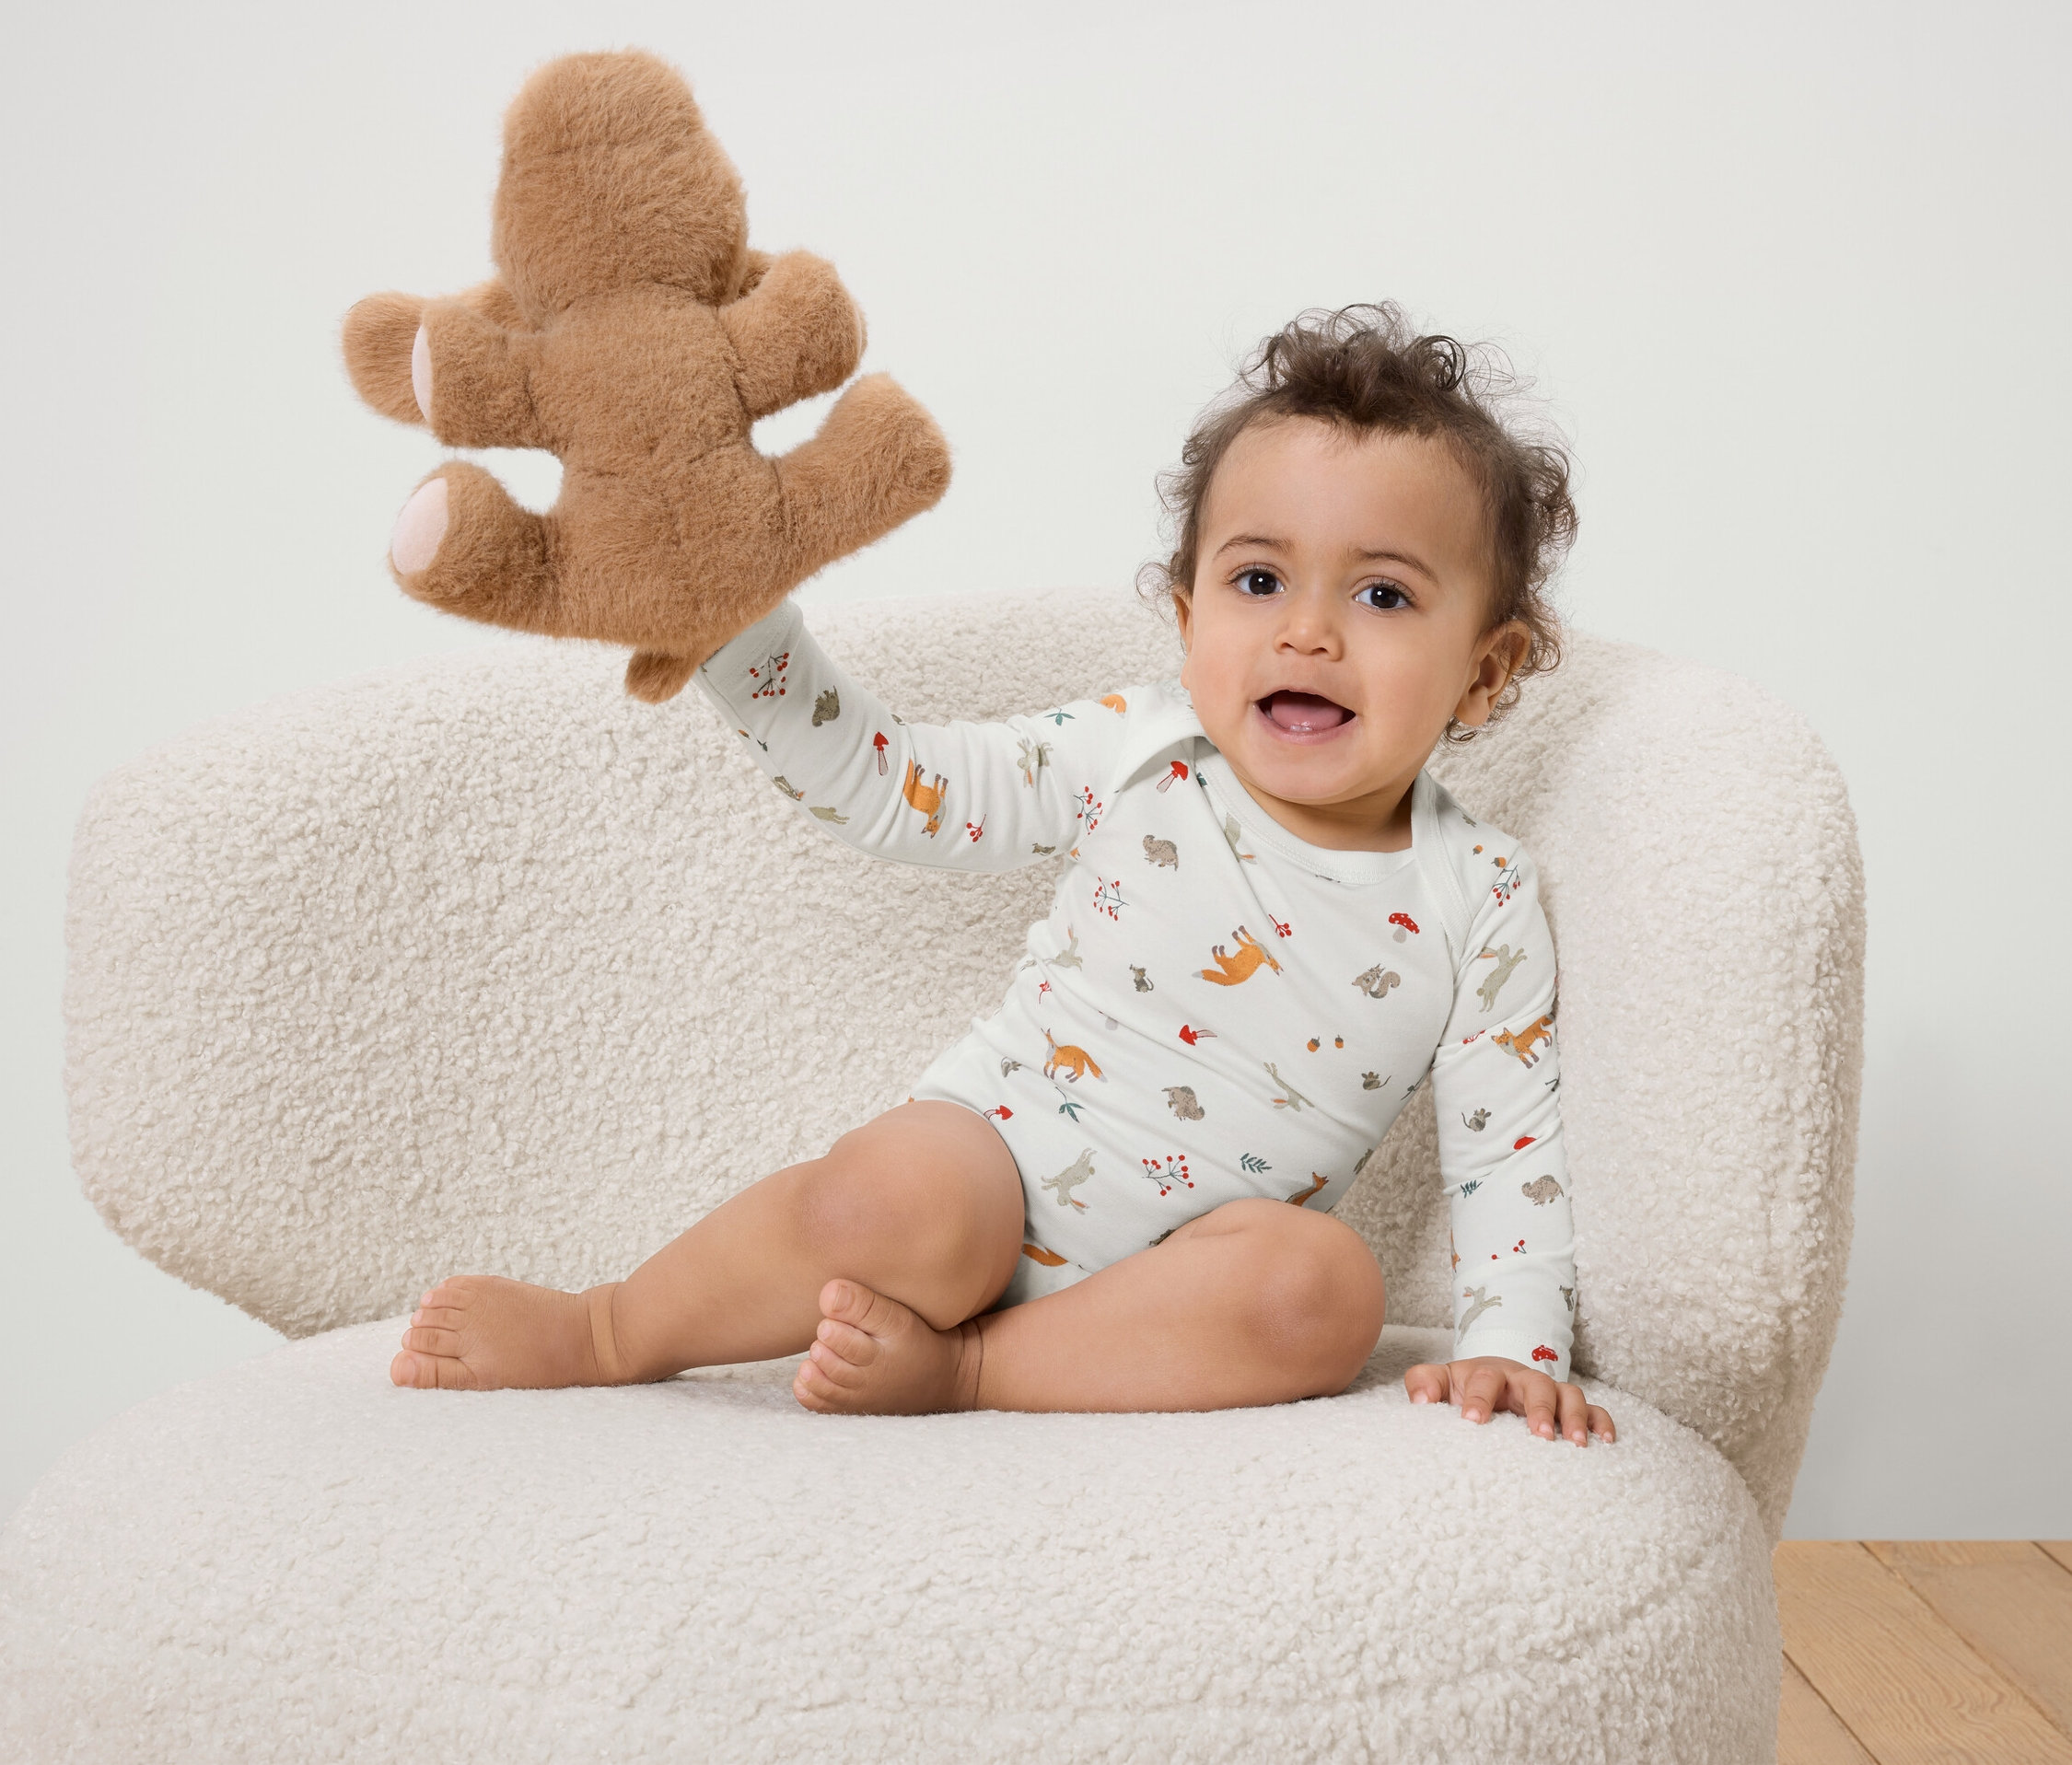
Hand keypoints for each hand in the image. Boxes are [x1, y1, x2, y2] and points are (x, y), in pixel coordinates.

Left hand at [1404, 1356, 1615, 1445]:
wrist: (1487, 1382)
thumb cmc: (1463, 1389)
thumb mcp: (1439, 1382)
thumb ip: (1423, 1384)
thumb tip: (1419, 1401)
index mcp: (1488, 1373)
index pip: (1484, 1379)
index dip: (1478, 1398)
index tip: (1472, 1421)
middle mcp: (1522, 1379)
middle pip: (1536, 1384)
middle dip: (1538, 1408)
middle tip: (1539, 1435)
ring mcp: (1549, 1392)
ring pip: (1570, 1394)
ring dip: (1574, 1417)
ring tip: (1576, 1444)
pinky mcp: (1568, 1408)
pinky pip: (1594, 1410)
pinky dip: (1601, 1422)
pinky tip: (1605, 1442)